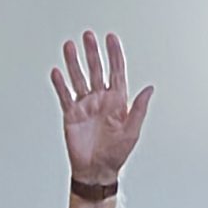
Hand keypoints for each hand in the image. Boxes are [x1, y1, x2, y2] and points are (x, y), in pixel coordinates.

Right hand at [53, 30, 154, 182]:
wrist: (96, 170)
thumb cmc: (116, 154)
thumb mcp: (132, 131)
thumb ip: (139, 108)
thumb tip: (150, 88)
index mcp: (117, 101)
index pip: (116, 71)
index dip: (114, 54)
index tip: (111, 38)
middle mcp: (101, 99)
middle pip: (96, 70)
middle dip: (92, 52)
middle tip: (88, 36)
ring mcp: (85, 106)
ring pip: (79, 78)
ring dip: (74, 63)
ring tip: (70, 46)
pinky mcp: (71, 114)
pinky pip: (65, 96)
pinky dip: (61, 84)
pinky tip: (57, 72)